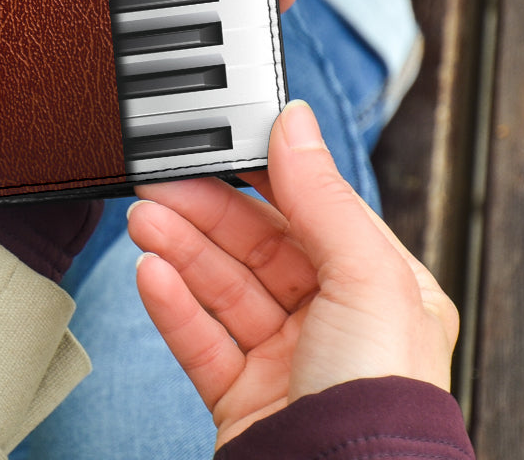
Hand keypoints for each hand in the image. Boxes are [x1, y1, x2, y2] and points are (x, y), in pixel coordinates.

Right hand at [127, 100, 458, 448]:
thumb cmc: (381, 402)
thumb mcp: (365, 278)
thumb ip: (322, 196)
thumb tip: (296, 122)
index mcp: (380, 288)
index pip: (310, 213)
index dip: (260, 177)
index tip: (215, 147)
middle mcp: (334, 321)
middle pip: (255, 248)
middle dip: (204, 212)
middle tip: (158, 184)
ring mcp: (285, 359)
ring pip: (221, 287)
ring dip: (178, 249)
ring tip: (142, 220)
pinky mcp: (243, 395)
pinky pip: (200, 337)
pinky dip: (171, 304)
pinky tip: (149, 273)